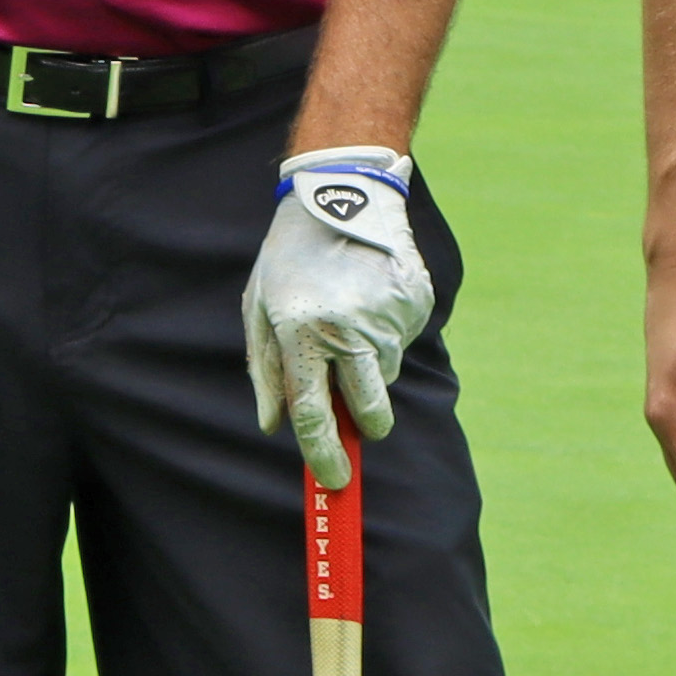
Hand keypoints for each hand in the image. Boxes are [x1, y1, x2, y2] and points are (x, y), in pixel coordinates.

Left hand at [243, 146, 437, 485]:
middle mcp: (346, 329)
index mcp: (301, 333)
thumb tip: (273, 426)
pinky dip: (389, 331)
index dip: (324, 456)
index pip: (313, 414)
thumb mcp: (260, 309)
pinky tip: (371, 296)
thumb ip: (266, 371)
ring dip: (371, 363)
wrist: (343, 194)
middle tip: (360, 416)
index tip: (334, 481)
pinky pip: (405, 340)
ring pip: (388, 373)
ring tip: (351, 315)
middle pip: (369, 410)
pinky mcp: (416, 302)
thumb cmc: (291, 257)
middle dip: (366, 423)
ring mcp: (387, 316)